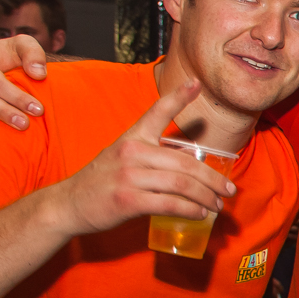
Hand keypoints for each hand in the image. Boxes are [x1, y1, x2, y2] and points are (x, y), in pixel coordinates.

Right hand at [49, 81, 233, 234]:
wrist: (68, 204)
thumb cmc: (103, 181)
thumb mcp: (124, 157)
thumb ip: (154, 155)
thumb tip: (191, 160)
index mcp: (132, 138)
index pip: (157, 111)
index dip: (179, 96)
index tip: (197, 83)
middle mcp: (132, 152)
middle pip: (186, 163)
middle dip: (214, 179)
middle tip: (230, 190)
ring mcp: (129, 176)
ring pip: (182, 185)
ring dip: (206, 197)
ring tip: (218, 205)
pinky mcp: (128, 200)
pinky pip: (170, 204)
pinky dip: (191, 210)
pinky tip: (200, 214)